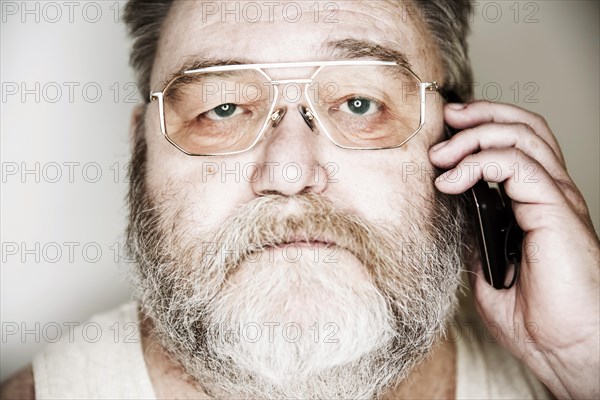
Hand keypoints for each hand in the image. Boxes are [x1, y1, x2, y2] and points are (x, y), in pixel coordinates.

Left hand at [429, 100, 599, 398]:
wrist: (564, 349)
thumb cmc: (535, 317)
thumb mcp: (485, 267)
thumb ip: (473, 235)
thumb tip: (449, 212)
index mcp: (536, 204)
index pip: (515, 145)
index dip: (482, 129)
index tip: (444, 134)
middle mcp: (550, 193)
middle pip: (524, 127)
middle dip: (481, 114)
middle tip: (447, 120)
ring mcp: (555, 198)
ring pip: (523, 135)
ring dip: (474, 135)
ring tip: (440, 154)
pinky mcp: (555, 209)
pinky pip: (517, 164)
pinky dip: (480, 162)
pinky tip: (452, 181)